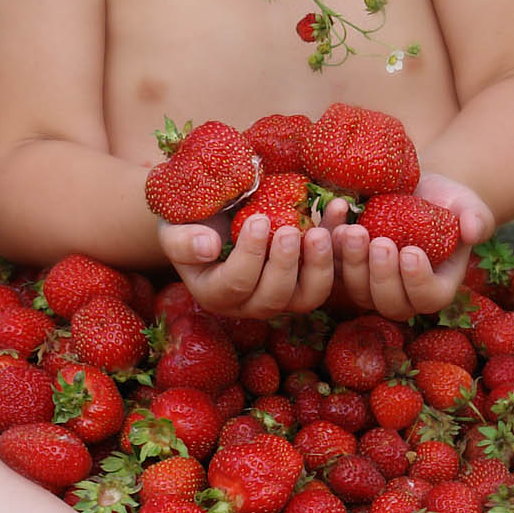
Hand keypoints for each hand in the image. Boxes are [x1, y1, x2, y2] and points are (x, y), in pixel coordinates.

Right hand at [158, 212, 336, 317]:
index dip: (249, 256)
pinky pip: (328, 269)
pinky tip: (340, 209)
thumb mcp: (174, 227)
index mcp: (216, 294)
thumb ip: (182, 240)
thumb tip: (208, 248)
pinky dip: (338, 241)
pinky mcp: (307, 277)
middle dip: (286, 265)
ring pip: (308, 295)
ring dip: (320, 265)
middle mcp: (251, 303)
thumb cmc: (190, 220)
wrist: (215, 214)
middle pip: (275, 297)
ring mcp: (283, 294)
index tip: (257, 220)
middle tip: (293, 230)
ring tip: (322, 231)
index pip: (235, 285)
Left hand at [331, 172, 493, 320]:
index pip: (429, 297)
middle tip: (379, 242)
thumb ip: (477, 218)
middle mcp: (403, 294)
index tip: (411, 252)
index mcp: (437, 286)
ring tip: (353, 230)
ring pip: (357, 290)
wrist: (416, 190)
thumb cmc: (447, 202)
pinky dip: (331, 244)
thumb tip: (473, 230)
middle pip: (389, 303)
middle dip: (382, 275)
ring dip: (352, 264)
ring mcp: (371, 285)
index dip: (418, 282)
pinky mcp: (346, 268)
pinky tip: (337, 215)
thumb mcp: (467, 205)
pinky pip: (333, 266)